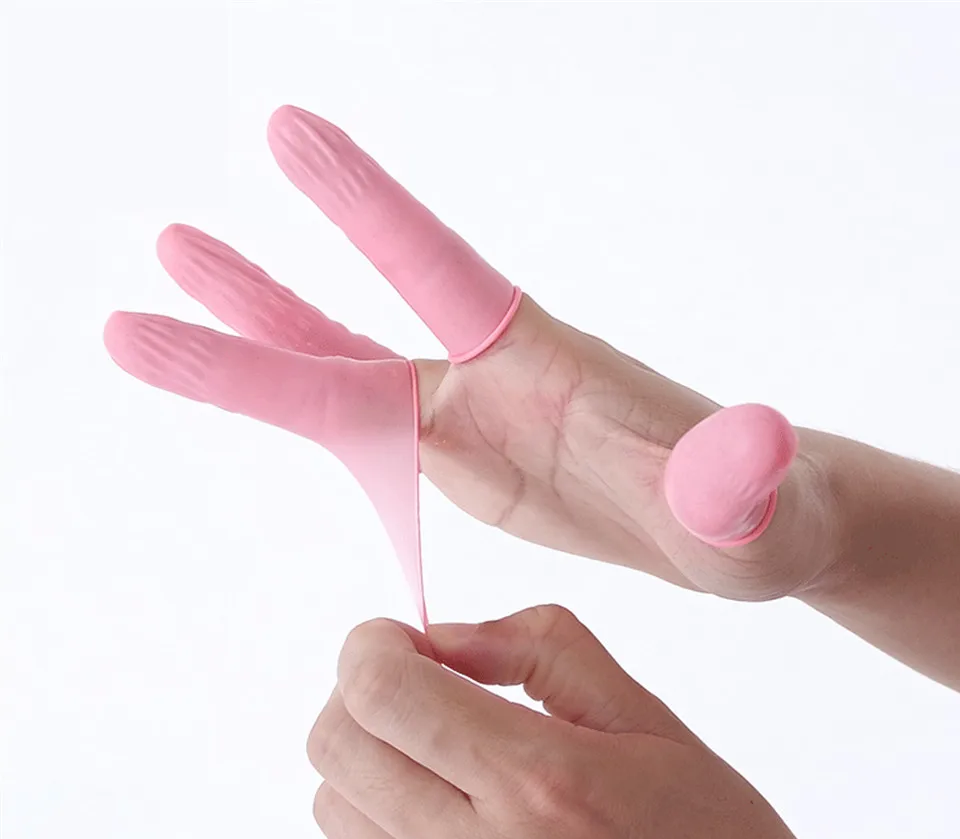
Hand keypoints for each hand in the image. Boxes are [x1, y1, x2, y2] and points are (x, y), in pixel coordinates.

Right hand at [104, 105, 839, 606]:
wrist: (742, 534)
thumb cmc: (761, 514)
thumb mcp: (757, 508)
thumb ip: (740, 484)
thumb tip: (752, 453)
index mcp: (547, 367)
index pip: (443, 272)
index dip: (367, 208)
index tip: (288, 132)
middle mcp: (493, 378)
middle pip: (357, 331)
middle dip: (257, 299)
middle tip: (161, 246)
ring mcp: (472, 420)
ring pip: (340, 380)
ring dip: (251, 349)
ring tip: (149, 313)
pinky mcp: (464, 462)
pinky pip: (363, 436)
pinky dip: (298, 409)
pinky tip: (245, 388)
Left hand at [309, 605, 855, 838]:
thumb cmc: (708, 832)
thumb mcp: (640, 709)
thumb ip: (533, 647)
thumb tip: (438, 637)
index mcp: (540, 780)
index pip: (383, 693)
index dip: (370, 646)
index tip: (395, 635)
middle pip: (335, 748)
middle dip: (356, 691)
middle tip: (410, 680)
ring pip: (335, 808)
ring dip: (367, 757)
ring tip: (432, 745)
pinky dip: (386, 819)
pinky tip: (450, 808)